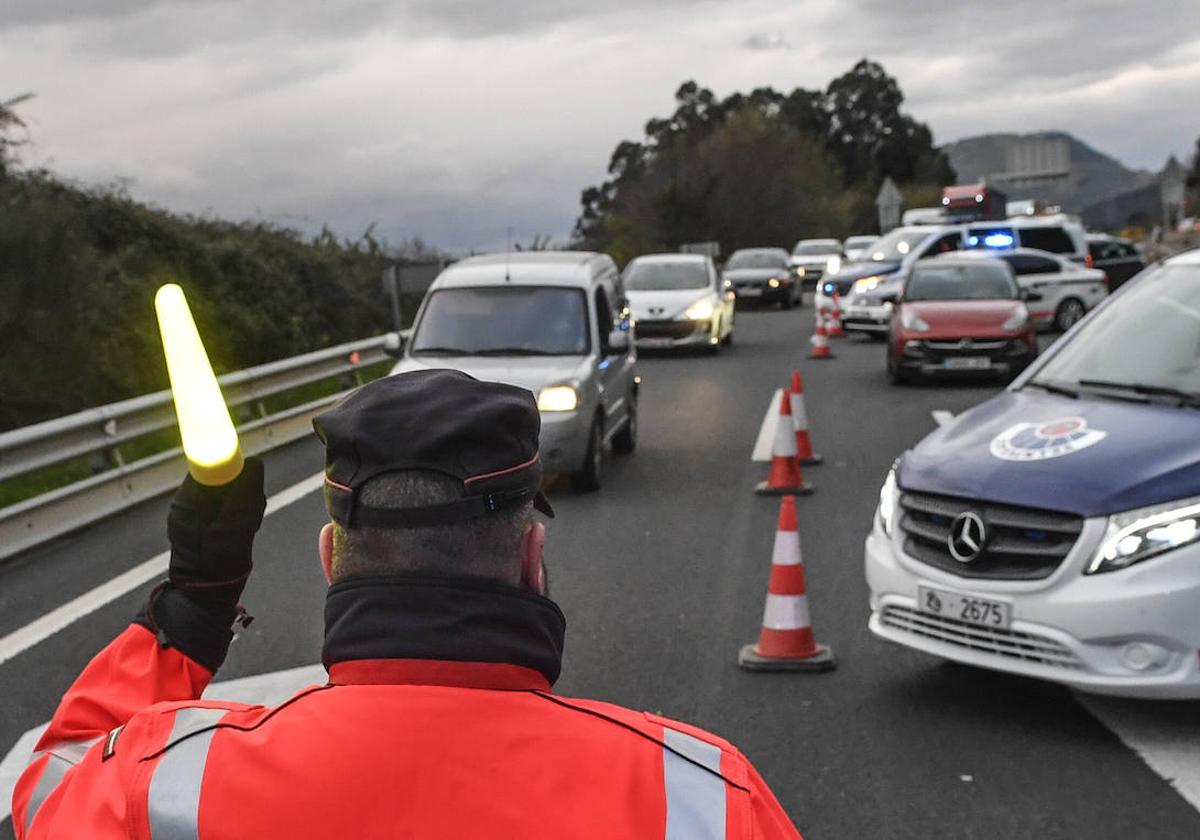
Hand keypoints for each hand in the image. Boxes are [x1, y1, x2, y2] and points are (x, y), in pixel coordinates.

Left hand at [166, 456, 266, 614]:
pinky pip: (226, 507)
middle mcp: (187, 504)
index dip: (231, 467)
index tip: (250, 480)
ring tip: (245, 526)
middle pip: (220, 477)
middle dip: (241, 488)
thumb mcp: (236, 527)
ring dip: (243, 503)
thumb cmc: (216, 566)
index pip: (207, 465)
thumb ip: (245, 494)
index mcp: (188, 501)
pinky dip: (239, 514)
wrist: (205, 597)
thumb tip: (254, 463)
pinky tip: (242, 531)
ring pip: (226, 492)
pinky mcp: (204, 524)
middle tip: (249, 511)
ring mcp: (194, 514)